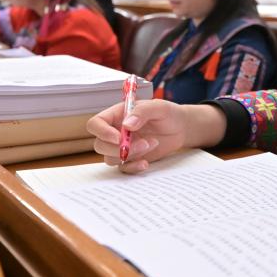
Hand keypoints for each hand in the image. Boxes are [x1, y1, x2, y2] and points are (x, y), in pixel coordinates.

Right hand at [86, 99, 225, 173]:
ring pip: (110, 158)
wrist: (180, 128)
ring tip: (152, 144)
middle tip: (144, 143)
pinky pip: (123, 168)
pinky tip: (146, 163)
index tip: (118, 138)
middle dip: (118, 148)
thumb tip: (127, 125)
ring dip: (130, 156)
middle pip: (99, 145)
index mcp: (117, 115)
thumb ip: (143, 112)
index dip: (102, 132)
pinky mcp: (131, 159)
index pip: (96, 124)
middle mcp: (115, 132)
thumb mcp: (159, 107)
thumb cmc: (168, 114)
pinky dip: (133, 168)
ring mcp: (121, 147)